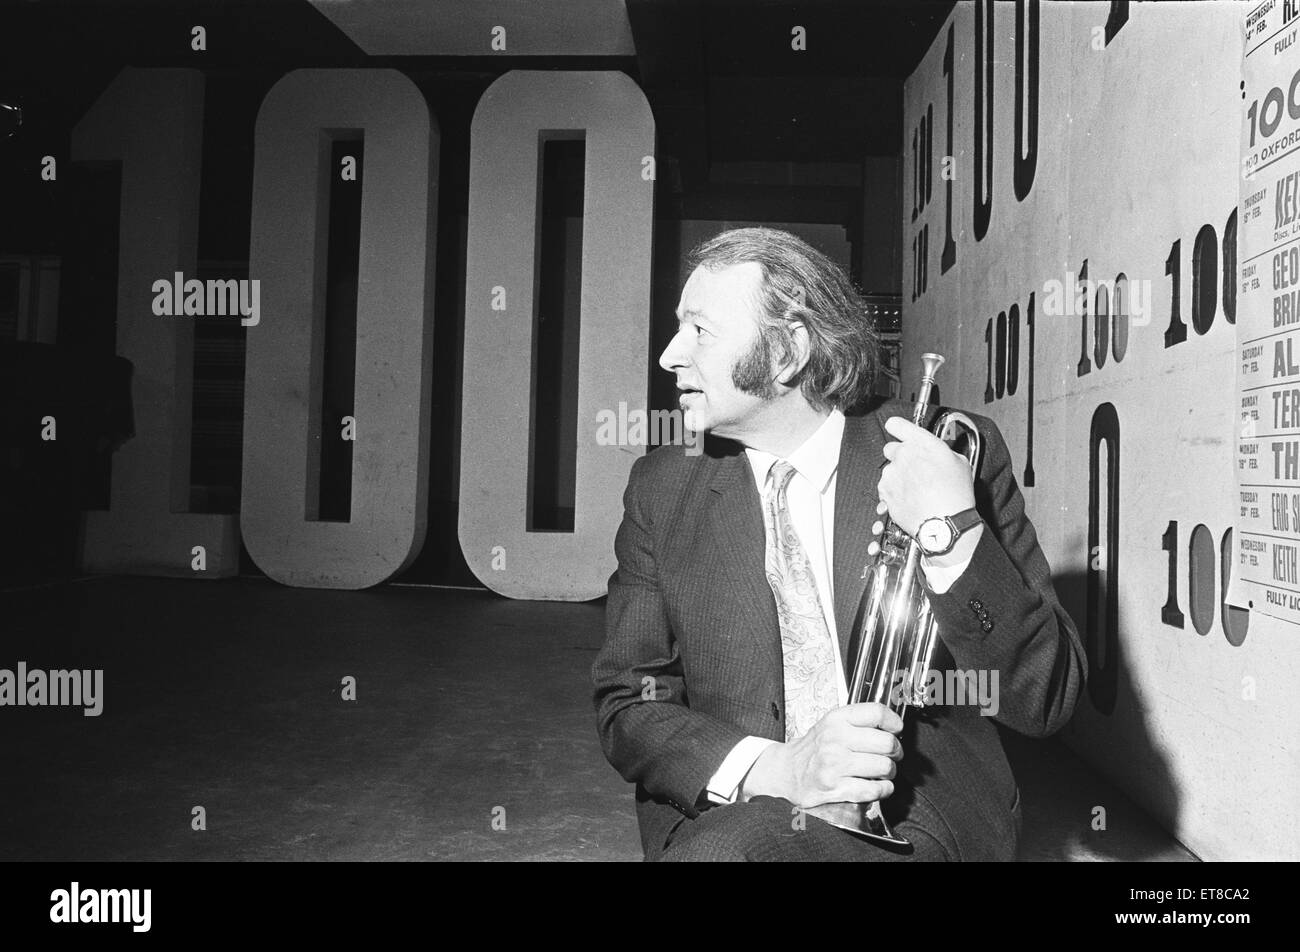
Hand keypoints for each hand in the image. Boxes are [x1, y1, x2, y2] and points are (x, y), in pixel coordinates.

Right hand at [740, 703, 903, 807]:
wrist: (785, 772)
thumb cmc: (812, 750)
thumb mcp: (830, 725)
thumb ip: (858, 721)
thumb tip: (892, 725)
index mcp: (836, 719)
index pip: (876, 712)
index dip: (894, 722)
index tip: (896, 729)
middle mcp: (835, 739)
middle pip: (887, 742)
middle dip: (895, 752)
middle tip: (891, 755)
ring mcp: (835, 764)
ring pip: (884, 767)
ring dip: (889, 772)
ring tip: (881, 771)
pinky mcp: (836, 787)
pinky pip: (874, 789)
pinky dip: (883, 790)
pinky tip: (877, 786)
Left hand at [878, 416, 976, 538]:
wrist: (944, 524)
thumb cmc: (955, 496)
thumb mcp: (959, 463)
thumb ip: (941, 451)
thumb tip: (935, 451)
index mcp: (923, 444)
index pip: (897, 424)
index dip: (897, 427)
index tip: (898, 430)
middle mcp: (904, 455)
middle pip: (891, 448)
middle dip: (900, 456)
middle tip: (915, 468)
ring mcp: (892, 473)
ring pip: (889, 469)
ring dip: (899, 476)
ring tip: (917, 489)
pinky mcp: (884, 491)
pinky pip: (885, 486)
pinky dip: (894, 491)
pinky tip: (911, 498)